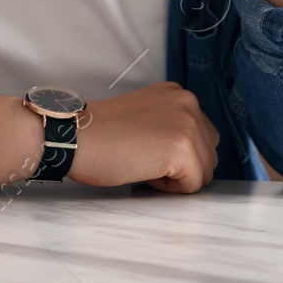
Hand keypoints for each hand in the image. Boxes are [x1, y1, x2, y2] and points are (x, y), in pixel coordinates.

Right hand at [66, 81, 219, 193]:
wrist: (74, 136)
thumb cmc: (98, 135)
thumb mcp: (145, 116)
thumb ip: (169, 125)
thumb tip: (190, 157)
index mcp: (178, 94)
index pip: (202, 137)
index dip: (175, 155)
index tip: (144, 148)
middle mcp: (188, 101)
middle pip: (209, 154)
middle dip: (182, 167)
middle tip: (142, 158)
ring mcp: (188, 123)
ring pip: (204, 171)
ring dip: (175, 178)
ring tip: (142, 162)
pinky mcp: (183, 147)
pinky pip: (193, 185)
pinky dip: (169, 189)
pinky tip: (143, 170)